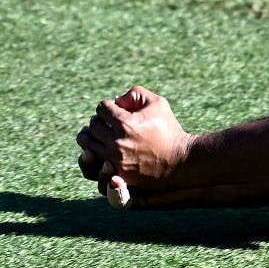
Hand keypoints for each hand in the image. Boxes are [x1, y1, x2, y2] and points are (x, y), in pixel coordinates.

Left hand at [76, 87, 192, 201]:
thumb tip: (116, 100)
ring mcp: (116, 160)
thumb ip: (136, 94)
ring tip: (101, 136)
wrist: (181, 160)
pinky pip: (94, 161)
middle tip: (107, 124)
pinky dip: (94, 155)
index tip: (115, 112)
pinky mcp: (117, 173)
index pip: (101, 108)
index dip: (108, 107)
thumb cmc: (170, 130)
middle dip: (99, 122)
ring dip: (91, 137)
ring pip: (87, 144)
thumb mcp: (159, 104)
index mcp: (125, 123)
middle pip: (92, 126)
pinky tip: (102, 150)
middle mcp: (117, 141)